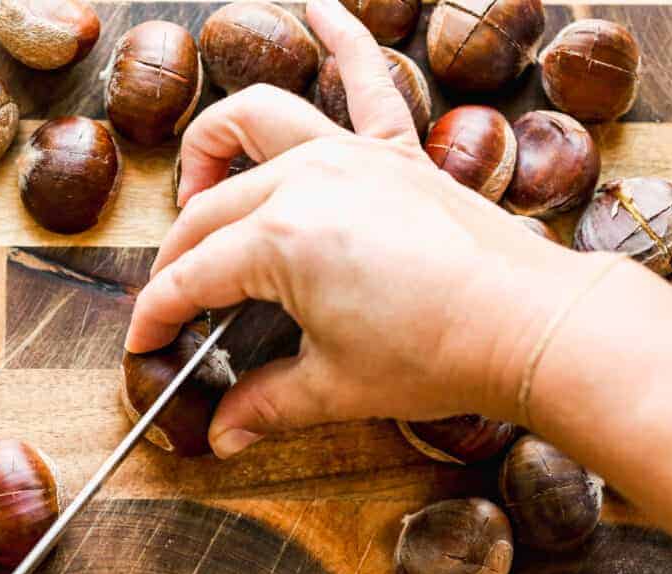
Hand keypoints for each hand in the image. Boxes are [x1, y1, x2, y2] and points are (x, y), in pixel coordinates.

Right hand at [126, 0, 580, 457]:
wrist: (527, 326)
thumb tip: (221, 434)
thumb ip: (265, 404)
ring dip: (216, 139)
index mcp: (279, 242)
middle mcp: (305, 180)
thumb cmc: (436, 354)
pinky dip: (342, 39)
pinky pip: (365, 80)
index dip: (156, 312)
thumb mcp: (333, 385)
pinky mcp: (395, 150)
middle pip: (210, 209)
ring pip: (259, 118)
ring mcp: (352, 155)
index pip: (191, 277)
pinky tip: (319, 6)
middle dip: (179, 254)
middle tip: (178, 294)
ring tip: (200, 171)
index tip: (144, 339)